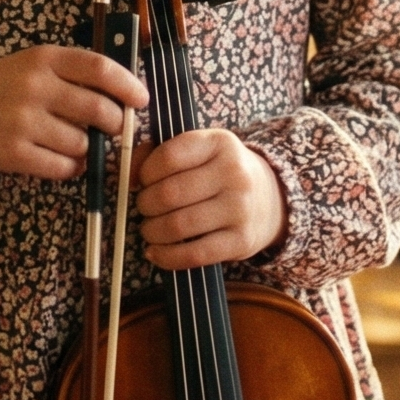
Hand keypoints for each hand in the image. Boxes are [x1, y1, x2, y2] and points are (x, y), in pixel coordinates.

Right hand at [0, 44, 149, 178]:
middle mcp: (34, 88)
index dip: (128, 85)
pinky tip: (66, 158)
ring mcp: (22, 122)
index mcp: (45, 59)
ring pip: (82, 143)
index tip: (141, 100)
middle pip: (99, 109)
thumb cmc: (9, 84)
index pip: (99, 68)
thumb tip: (127, 98)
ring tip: (80, 142)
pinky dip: (73, 167)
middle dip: (116, 123)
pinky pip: (63, 167)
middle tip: (114, 127)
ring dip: (90, 148)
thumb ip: (76, 74)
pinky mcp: (12, 153)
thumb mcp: (38, 64)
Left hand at [136, 128, 286, 269]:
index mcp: (220, 142)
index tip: (142, 181)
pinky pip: (193, 254)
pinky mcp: (241, 241)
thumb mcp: (200, 150)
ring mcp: (240, 209)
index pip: (168, 156)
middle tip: (144, 208)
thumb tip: (128, 175)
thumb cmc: (220, 173)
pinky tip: (156, 252)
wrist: (271, 199)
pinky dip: (166, 257)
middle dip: (145, 205)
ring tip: (150, 229)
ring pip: (178, 226)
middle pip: (169, 194)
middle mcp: (234, 173)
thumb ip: (158, 153)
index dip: (145, 172)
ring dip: (152, 231)